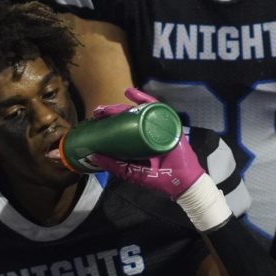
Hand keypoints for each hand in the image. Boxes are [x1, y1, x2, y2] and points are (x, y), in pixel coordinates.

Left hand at [88, 88, 204, 200]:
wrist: (181, 182)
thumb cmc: (160, 178)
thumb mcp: (133, 172)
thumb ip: (115, 166)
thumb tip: (94, 156)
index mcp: (139, 142)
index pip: (123, 128)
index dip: (109, 123)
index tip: (95, 121)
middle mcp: (147, 131)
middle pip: (128, 117)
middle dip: (111, 113)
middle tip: (98, 112)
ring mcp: (158, 125)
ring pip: (138, 111)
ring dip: (122, 106)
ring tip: (108, 106)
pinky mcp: (168, 121)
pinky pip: (156, 107)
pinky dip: (143, 98)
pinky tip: (130, 93)